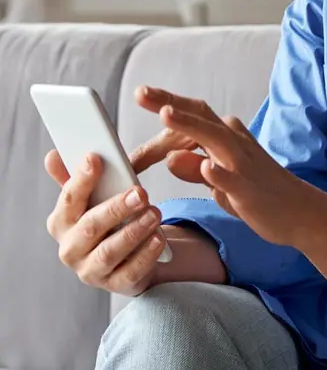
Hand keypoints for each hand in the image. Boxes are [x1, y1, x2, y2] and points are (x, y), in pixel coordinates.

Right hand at [44, 150, 164, 295]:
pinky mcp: (115, 285)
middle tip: (140, 192)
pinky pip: (130, 272)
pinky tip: (158, 238)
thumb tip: (52, 156)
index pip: (68, 199)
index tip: (95, 158)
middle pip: (90, 228)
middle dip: (116, 208)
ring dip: (133, 231)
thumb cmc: (106, 218)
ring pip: (109, 252)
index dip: (81, 179)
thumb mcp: (93, 197)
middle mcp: (70, 249)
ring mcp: (91, 271)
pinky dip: (145, 255)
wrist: (125, 255)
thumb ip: (76, 177)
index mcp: (61, 222)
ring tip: (154, 213)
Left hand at [135, 86, 317, 247]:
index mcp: (226, 137)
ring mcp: (243, 164)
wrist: (300, 211)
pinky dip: (218, 172)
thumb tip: (169, 157)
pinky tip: (205, 167)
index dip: (167, 103)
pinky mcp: (249, 189)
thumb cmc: (257, 193)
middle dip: (170, 103)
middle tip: (141, 93)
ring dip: (190, 125)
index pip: (193, 115)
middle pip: (199, 117)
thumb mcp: (219, 181)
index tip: (142, 93)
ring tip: (165, 114)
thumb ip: (194, 168)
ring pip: (214, 138)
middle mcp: (234, 142)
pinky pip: (232, 179)